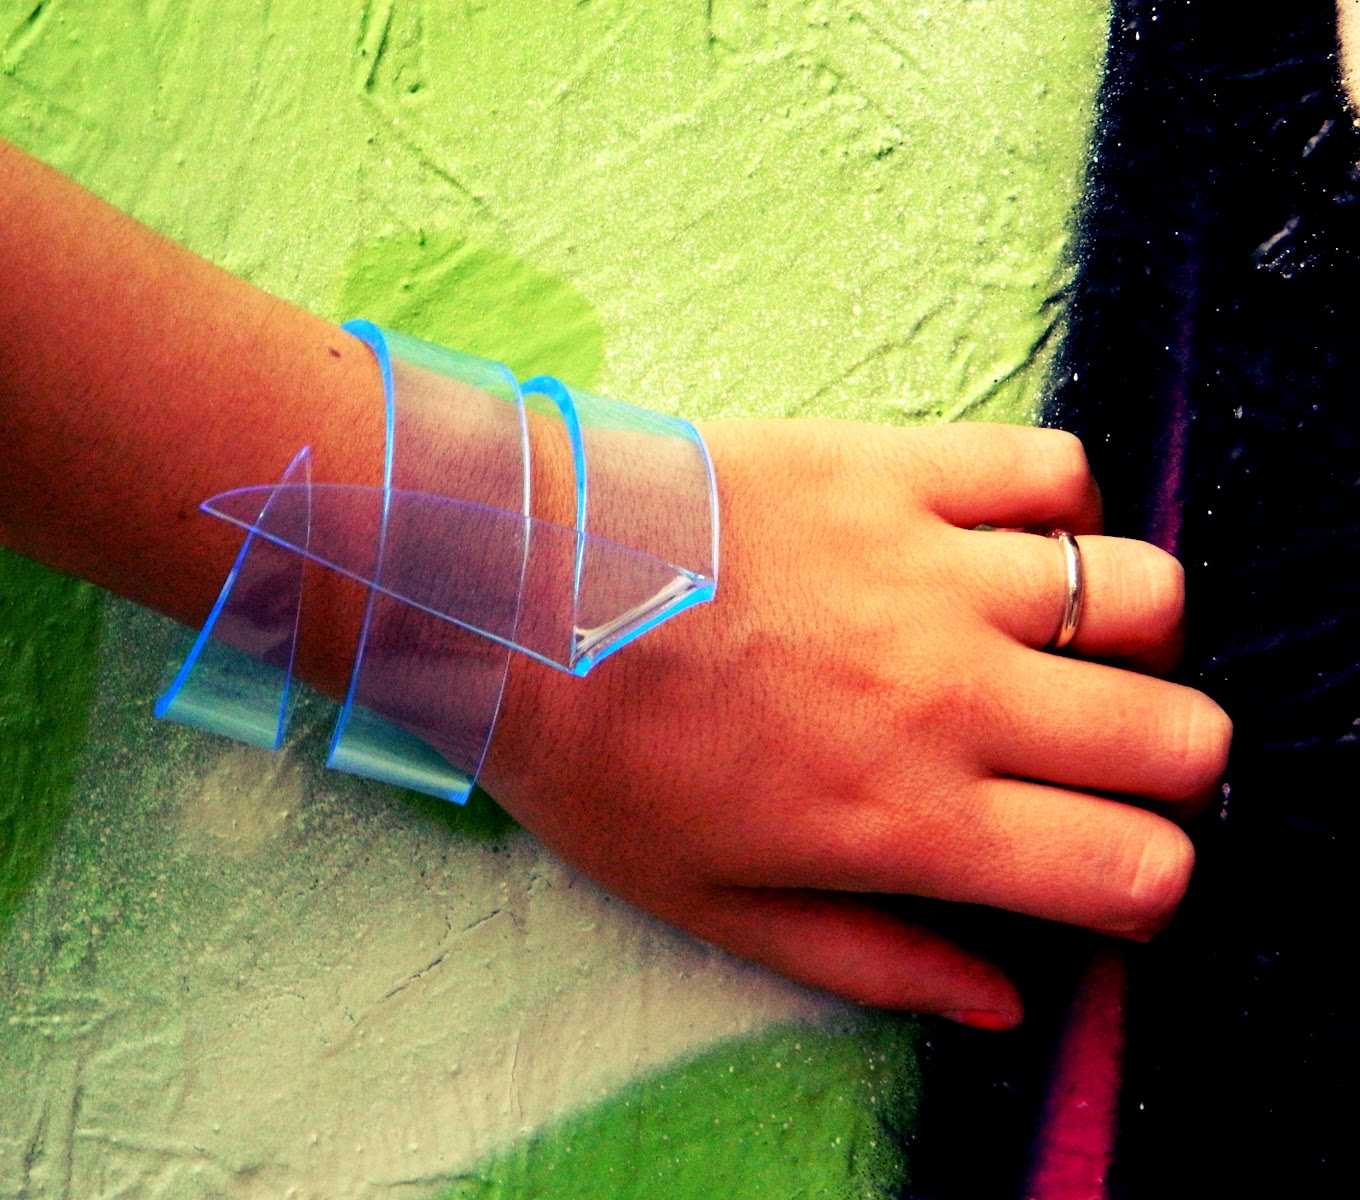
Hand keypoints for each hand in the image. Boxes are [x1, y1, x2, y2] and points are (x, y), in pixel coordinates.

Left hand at [485, 418, 1230, 1026]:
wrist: (508, 592)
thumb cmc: (595, 761)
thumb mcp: (712, 905)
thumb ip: (871, 961)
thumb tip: (1004, 999)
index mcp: (909, 818)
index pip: (1135, 866)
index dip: (1141, 879)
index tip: (1091, 862)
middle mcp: (950, 695)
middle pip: (1182, 734)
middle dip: (1163, 764)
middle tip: (1081, 756)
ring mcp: (930, 570)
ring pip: (1147, 594)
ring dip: (1123, 636)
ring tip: (1043, 643)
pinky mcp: (892, 469)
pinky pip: (1053, 470)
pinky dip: (1058, 509)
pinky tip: (994, 542)